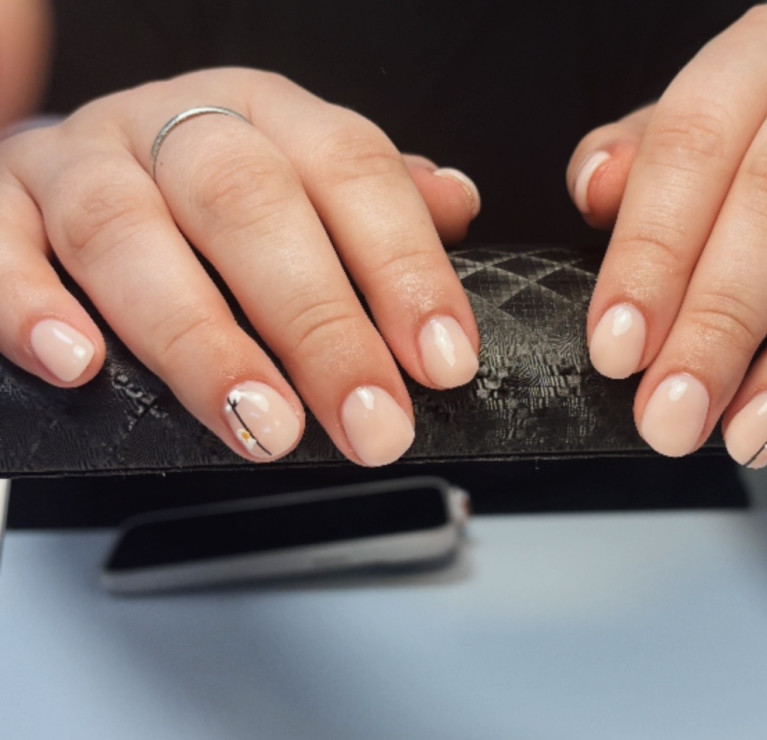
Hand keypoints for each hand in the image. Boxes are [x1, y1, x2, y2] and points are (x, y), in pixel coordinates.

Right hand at [0, 68, 481, 465]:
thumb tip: (456, 202)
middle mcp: (172, 124)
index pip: (351, 170)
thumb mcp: (303, 181)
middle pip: (248, 203)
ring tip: (261, 424)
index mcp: (264, 112)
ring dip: (200, 340)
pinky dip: (30, 305)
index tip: (443, 361)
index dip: (404, 266)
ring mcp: (77, 162)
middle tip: (370, 421)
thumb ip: (378, 201)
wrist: (79, 165)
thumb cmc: (211, 199)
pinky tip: (80, 365)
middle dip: (319, 325)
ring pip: (127, 233)